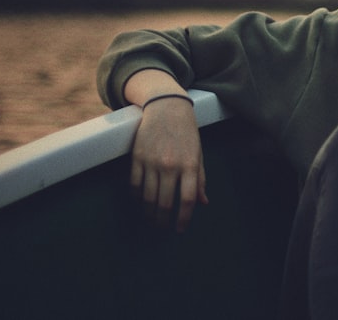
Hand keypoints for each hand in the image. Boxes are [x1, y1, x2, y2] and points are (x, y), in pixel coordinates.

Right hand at [130, 97, 207, 231]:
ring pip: (147, 197)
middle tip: (163, 228)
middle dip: (163, 221)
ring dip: (149, 213)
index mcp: (189, 164)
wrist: (167, 108)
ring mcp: (151, 162)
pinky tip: (141, 203)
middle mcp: (170, 165)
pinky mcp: (137, 157)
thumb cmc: (186, 133)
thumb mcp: (198, 154)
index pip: (188, 199)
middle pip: (165, 203)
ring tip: (151, 220)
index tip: (180, 229)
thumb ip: (200, 179)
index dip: (184, 218)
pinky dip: (137, 198)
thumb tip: (203, 203)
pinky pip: (134, 185)